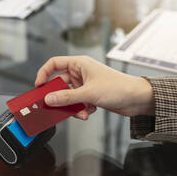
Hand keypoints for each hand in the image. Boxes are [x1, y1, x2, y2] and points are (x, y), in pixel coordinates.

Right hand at [35, 56, 154, 119]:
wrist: (138, 99)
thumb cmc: (119, 87)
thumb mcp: (88, 93)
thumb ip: (66, 97)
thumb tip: (49, 99)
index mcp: (79, 64)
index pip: (54, 64)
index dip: (44, 73)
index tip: (38, 86)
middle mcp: (81, 73)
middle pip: (60, 84)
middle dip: (59, 97)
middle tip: (54, 105)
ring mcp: (85, 85)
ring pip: (68, 96)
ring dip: (72, 106)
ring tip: (80, 112)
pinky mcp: (90, 96)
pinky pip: (77, 103)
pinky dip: (80, 110)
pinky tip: (89, 111)